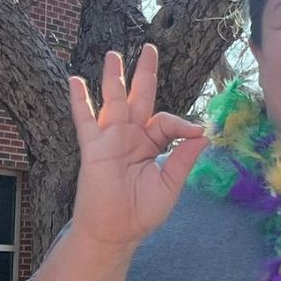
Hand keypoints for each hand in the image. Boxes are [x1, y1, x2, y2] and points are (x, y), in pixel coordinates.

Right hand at [67, 44, 207, 248]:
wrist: (116, 231)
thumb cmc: (142, 211)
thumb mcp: (171, 183)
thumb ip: (184, 158)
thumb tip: (204, 133)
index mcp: (152, 144)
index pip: (167, 121)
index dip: (183, 123)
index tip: (197, 132)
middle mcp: (132, 136)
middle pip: (140, 98)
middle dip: (145, 74)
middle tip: (150, 49)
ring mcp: (111, 139)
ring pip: (113, 101)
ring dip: (113, 78)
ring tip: (114, 54)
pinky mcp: (93, 147)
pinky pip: (85, 120)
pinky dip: (80, 101)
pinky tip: (76, 81)